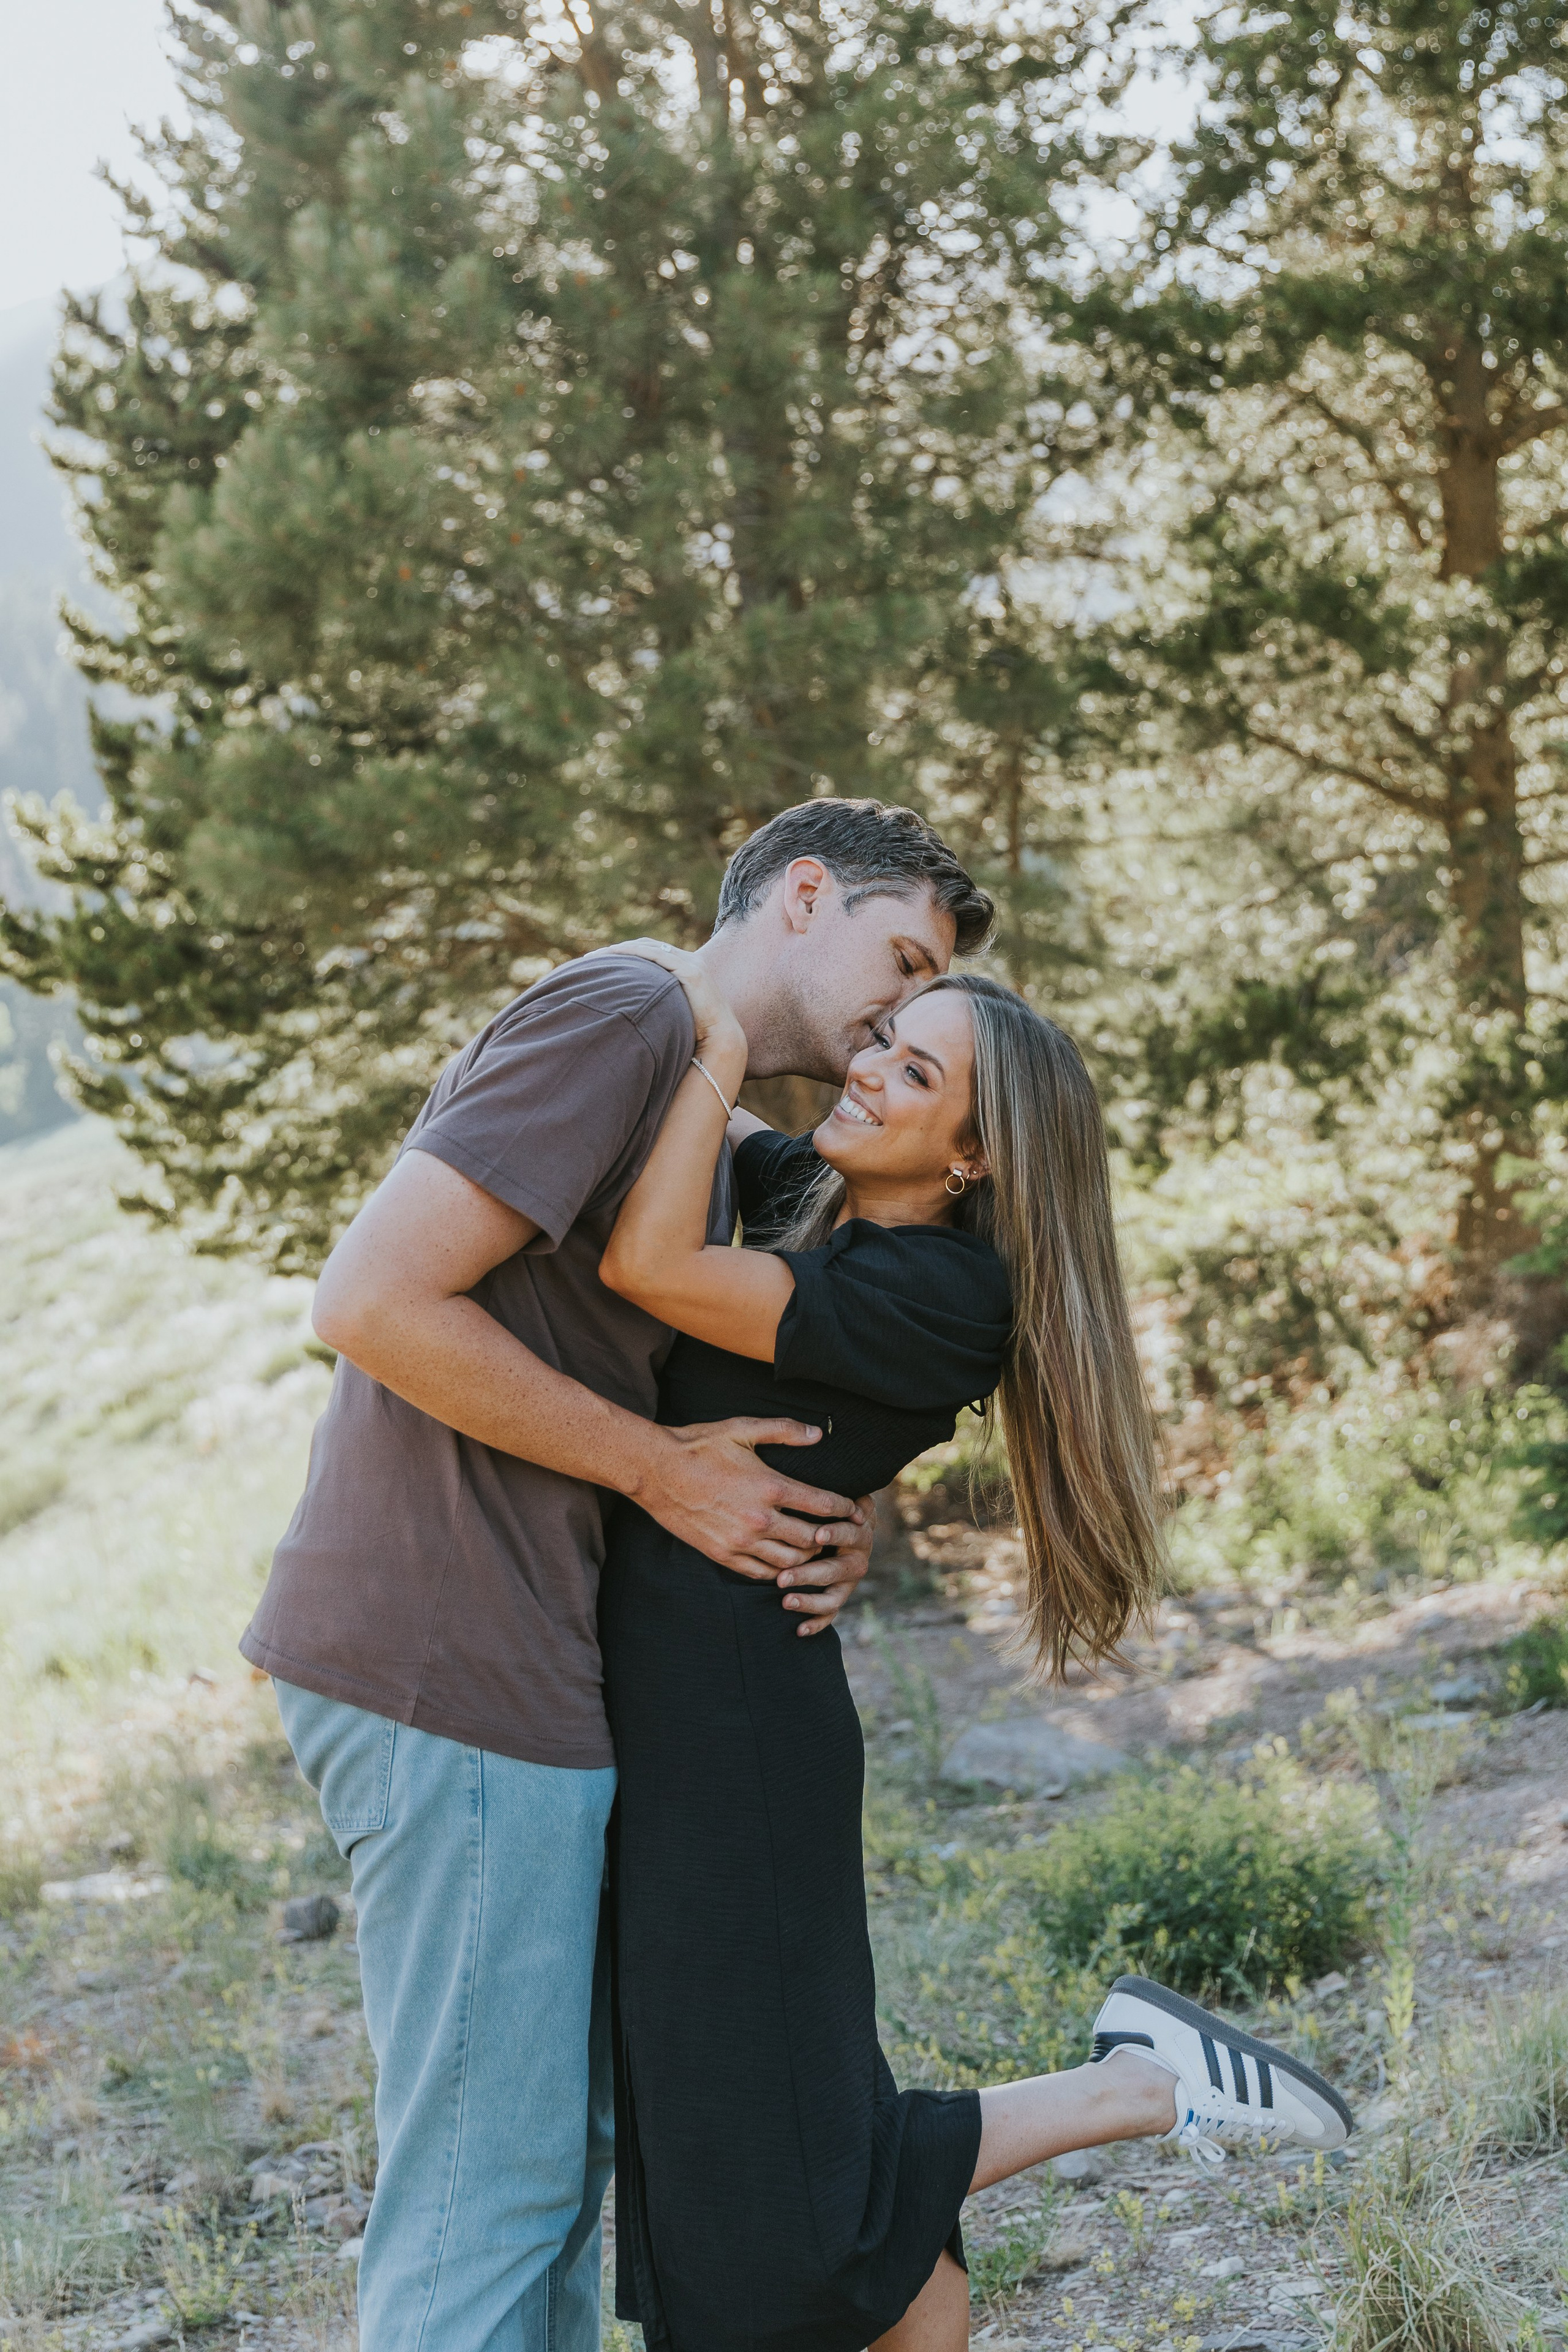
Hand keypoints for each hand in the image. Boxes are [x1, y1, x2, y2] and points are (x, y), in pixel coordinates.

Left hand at [589, 938, 738, 1052]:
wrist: (720, 1042)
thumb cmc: (694, 1035)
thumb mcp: (671, 1014)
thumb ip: (656, 1006)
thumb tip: (631, 1015)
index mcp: (686, 968)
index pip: (651, 954)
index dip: (626, 954)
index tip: (601, 961)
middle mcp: (689, 961)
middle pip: (647, 947)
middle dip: (619, 950)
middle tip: (591, 957)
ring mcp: (691, 964)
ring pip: (649, 948)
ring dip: (621, 950)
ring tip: (596, 957)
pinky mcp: (691, 972)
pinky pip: (657, 956)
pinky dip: (635, 953)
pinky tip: (614, 955)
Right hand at [633, 1418, 864, 1578]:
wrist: (656, 1472)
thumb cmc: (700, 1445)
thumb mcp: (743, 1428)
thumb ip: (785, 1431)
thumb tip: (819, 1434)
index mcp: (770, 1487)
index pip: (823, 1505)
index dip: (846, 1509)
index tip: (857, 1510)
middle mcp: (760, 1519)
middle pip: (812, 1539)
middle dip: (832, 1537)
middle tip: (843, 1534)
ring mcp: (741, 1542)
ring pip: (790, 1562)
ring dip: (808, 1556)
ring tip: (816, 1548)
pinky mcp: (723, 1555)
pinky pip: (762, 1573)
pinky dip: (780, 1570)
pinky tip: (787, 1562)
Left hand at [779, 1492, 876, 1636]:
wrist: (836, 1523)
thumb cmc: (822, 1502)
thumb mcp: (828, 1488)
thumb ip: (829, 1483)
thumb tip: (818, 1450)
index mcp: (859, 1529)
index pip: (851, 1532)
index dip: (837, 1533)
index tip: (818, 1535)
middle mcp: (858, 1557)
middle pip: (838, 1569)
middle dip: (810, 1574)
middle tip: (783, 1578)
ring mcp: (848, 1581)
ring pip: (833, 1596)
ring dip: (810, 1600)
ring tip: (785, 1600)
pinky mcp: (839, 1596)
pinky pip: (831, 1615)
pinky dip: (816, 1624)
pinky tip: (798, 1630)